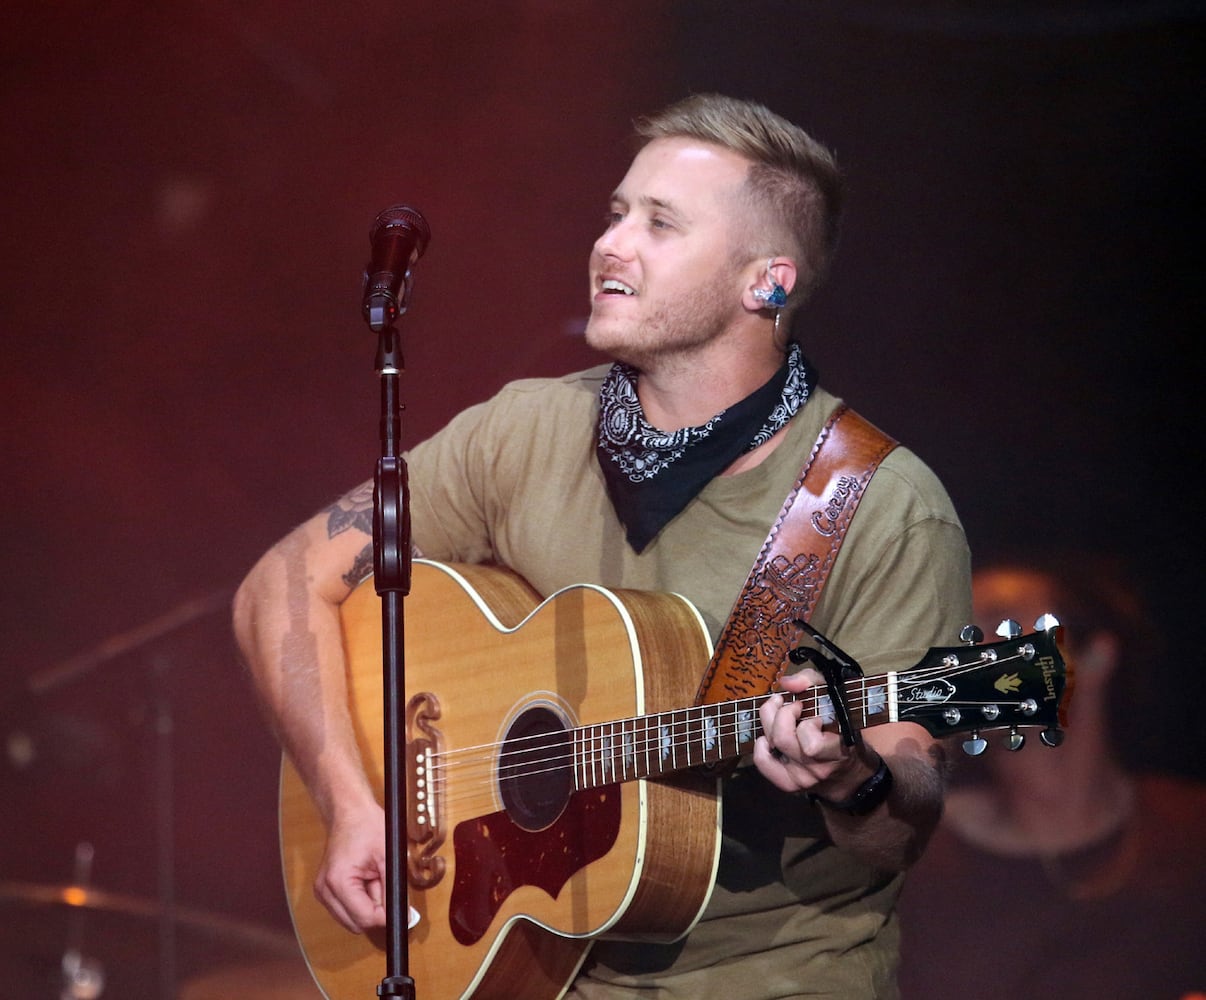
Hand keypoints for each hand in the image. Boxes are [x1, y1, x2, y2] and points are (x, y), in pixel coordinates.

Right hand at [314, 802, 387, 932]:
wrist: (350, 811)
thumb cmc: (367, 826)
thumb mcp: (387, 858)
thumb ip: (394, 890)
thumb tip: (403, 914)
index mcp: (338, 882)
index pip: (365, 918)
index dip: (386, 916)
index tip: (400, 908)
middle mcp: (325, 891)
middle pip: (356, 923)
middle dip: (376, 910)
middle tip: (385, 885)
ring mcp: (323, 892)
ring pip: (352, 918)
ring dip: (368, 905)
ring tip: (374, 878)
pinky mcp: (326, 890)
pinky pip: (347, 908)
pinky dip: (360, 899)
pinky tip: (366, 879)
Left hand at [754, 666, 874, 796]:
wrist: (848, 772)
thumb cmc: (841, 728)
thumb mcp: (835, 697)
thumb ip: (812, 682)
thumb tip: (786, 683)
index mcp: (838, 749)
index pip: (811, 744)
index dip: (807, 722)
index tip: (810, 710)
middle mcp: (819, 767)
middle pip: (783, 739)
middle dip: (783, 714)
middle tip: (793, 706)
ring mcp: (803, 778)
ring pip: (773, 746)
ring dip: (772, 724)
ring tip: (782, 716)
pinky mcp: (789, 784)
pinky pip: (763, 763)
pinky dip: (761, 747)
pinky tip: (769, 737)